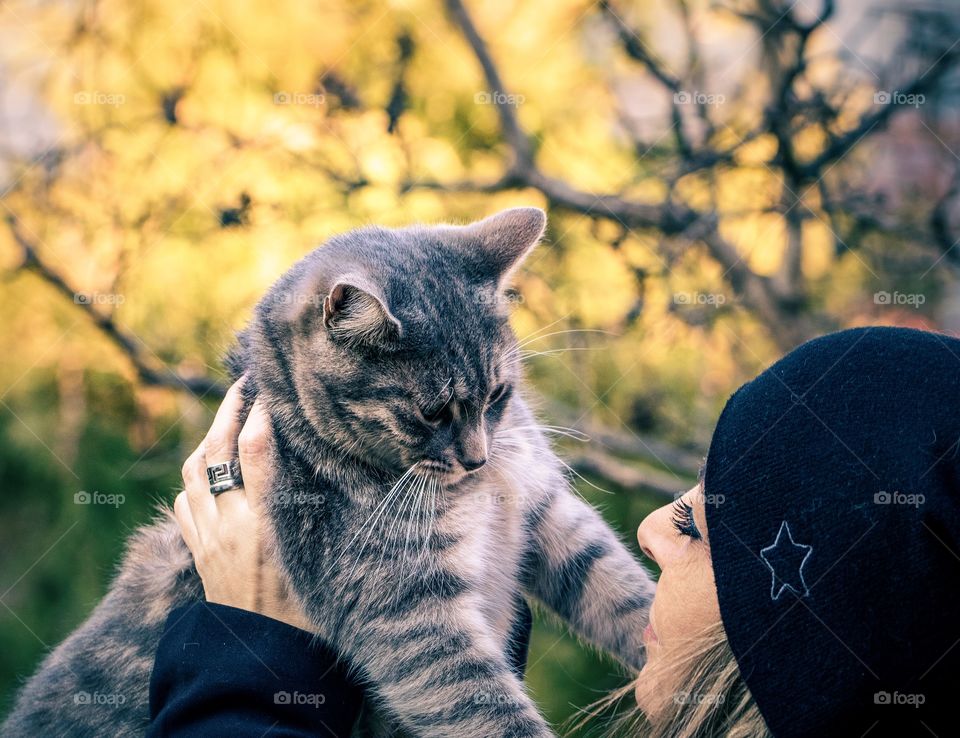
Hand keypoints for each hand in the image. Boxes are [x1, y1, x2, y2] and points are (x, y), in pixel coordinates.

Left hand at [175, 378, 315, 632]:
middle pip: (216, 451)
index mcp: (265, 525)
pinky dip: (194, 476)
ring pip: (192, 471)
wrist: (261, 657)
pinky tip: (210, 470)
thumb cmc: (306, 610)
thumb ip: (320, 512)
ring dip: (207, 438)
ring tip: (226, 418)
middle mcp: (229, 525)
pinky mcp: (197, 552)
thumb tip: (334, 466)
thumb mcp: (322, 555)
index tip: (271, 386)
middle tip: (244, 383)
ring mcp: (207, 538)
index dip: (260, 412)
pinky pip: (183, 502)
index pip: (255, 451)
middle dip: (227, 409)